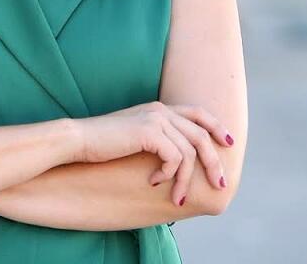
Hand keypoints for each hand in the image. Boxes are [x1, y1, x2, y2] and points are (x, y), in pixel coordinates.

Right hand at [76, 102, 233, 206]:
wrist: (78, 140)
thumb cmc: (103, 145)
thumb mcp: (134, 137)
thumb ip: (157, 140)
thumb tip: (177, 160)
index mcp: (159, 108)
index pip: (198, 113)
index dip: (217, 126)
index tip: (228, 143)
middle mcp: (161, 110)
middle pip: (201, 135)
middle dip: (213, 162)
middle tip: (219, 185)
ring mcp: (155, 119)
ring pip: (189, 152)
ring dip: (185, 180)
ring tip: (176, 198)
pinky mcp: (149, 132)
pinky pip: (174, 157)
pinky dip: (168, 174)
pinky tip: (153, 181)